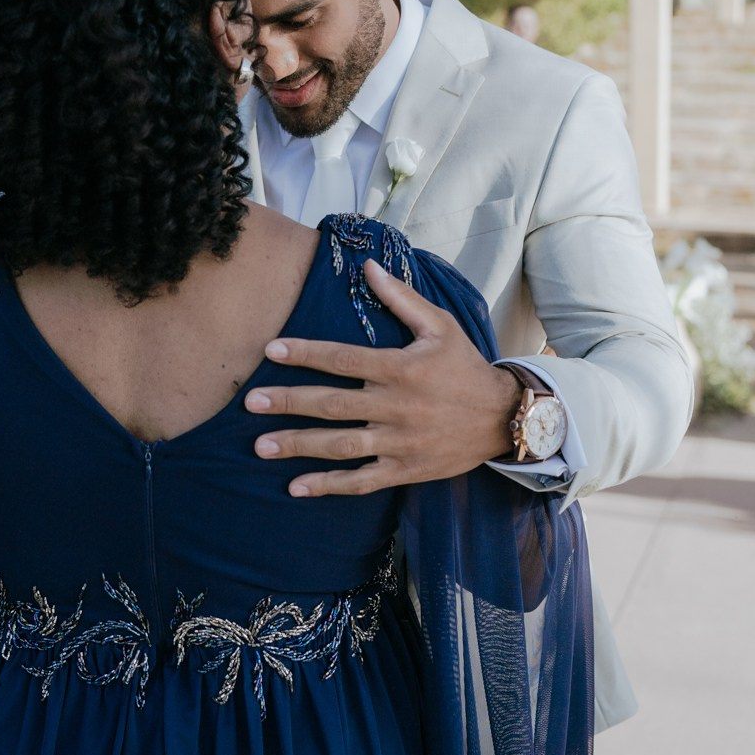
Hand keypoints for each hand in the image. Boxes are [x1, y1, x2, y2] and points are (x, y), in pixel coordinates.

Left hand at [246, 258, 519, 496]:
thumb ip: (401, 298)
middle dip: (289, 403)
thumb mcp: (441, 325)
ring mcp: (399, 441)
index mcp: (400, 368)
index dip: (305, 354)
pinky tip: (297, 487)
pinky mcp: (404, 469)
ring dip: (299, 446)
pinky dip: (329, 486)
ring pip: (341, 445)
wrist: (503, 418)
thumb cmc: (465, 366)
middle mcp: (396, 406)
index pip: (343, 359)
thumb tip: (368, 267)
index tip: (271, 350)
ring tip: (261, 446)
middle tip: (250, 403)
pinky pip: (362, 480)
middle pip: (332, 404)